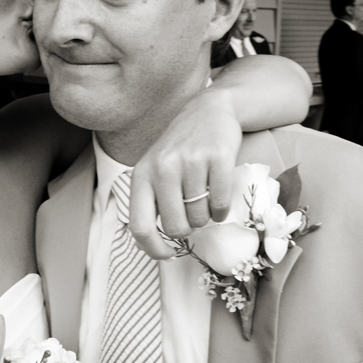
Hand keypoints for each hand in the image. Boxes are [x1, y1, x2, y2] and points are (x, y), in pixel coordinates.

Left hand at [129, 90, 241, 258]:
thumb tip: (150, 243)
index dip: (153, 248)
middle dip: (188, 227)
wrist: (209, 109)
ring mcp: (191, 162)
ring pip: (200, 218)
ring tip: (204, 195)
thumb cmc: (180, 147)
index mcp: (142, 175)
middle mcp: (163, 168)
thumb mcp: (154, 168)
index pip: (140, 226)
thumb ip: (151, 200)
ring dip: (206, 215)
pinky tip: (218, 196)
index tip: (167, 253)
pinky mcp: (218, 158)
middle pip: (176, 227)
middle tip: (192, 210)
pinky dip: (222, 209)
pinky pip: (221, 204)